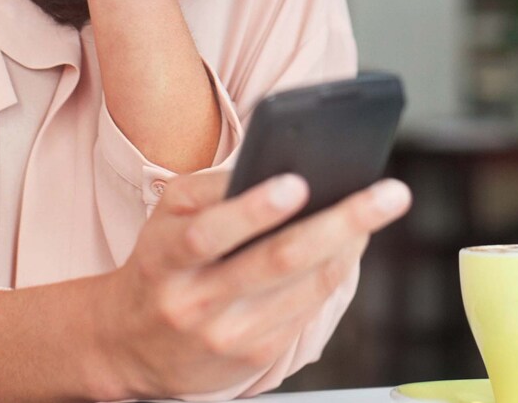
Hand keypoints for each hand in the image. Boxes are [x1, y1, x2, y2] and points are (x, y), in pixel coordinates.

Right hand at [92, 169, 410, 399]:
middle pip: (277, 261)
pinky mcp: (253, 356)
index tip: (297, 182)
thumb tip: (275, 160)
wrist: (129, 344)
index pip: (209, 232)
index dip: (253, 210)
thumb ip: (211, 189)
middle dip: (340, 223)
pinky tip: (352, 244)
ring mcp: (227, 334)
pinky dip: (335, 272)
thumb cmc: (160, 262)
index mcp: (167, 258)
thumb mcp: (165, 217)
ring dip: (350, 245)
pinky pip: (307, 309)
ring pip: (303, 287)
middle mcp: (196, 301)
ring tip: (379, 208)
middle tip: (388, 193)